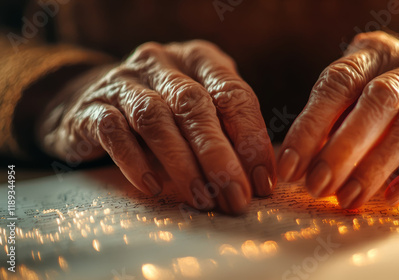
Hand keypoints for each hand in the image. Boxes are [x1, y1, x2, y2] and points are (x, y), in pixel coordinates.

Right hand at [37, 40, 275, 213]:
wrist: (96, 99)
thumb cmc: (166, 108)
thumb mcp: (202, 108)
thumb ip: (229, 131)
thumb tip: (259, 177)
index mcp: (199, 59)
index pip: (233, 94)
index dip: (252, 138)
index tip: (263, 181)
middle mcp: (162, 63)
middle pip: (194, 106)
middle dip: (219, 156)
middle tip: (235, 196)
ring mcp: (124, 81)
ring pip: (154, 118)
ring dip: (182, 163)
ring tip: (201, 198)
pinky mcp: (93, 107)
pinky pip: (114, 132)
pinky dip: (136, 161)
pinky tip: (154, 186)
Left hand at [278, 31, 398, 208]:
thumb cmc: (383, 111)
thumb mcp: (351, 106)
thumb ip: (325, 128)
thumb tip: (293, 166)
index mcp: (374, 55)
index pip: (338, 82)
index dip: (310, 125)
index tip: (289, 166)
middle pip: (377, 99)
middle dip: (343, 147)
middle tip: (317, 185)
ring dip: (376, 165)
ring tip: (349, 197)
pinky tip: (393, 197)